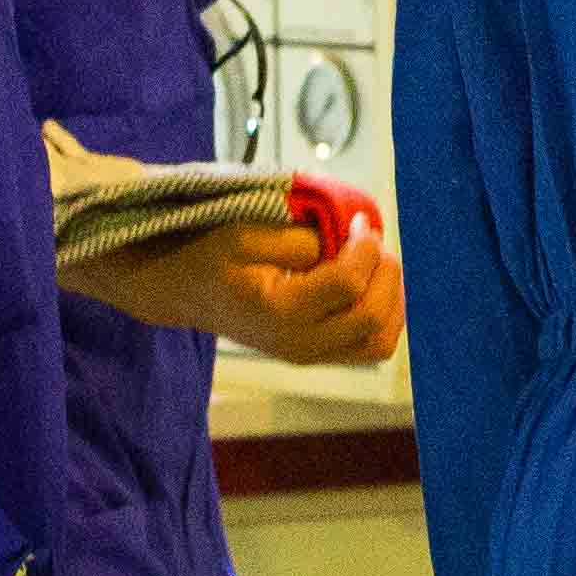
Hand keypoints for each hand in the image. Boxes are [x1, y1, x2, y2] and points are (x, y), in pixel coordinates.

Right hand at [71, 215, 401, 365]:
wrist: (184, 289)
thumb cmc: (213, 252)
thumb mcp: (246, 230)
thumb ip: (299, 235)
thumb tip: (348, 239)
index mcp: (278, 311)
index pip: (348, 286)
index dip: (366, 247)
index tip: (359, 220)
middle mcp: (297, 343)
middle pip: (372, 319)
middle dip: (385, 271)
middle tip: (371, 239)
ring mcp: (308, 355)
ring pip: (380, 341)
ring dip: (391, 297)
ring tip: (375, 261)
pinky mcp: (317, 354)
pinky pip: (371, 346)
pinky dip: (383, 314)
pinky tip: (369, 282)